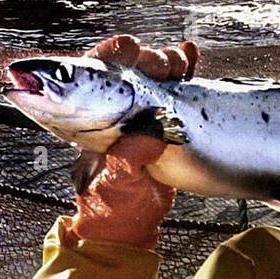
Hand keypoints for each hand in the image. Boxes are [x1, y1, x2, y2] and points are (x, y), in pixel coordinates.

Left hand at [69, 35, 197, 248]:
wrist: (129, 230)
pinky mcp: (162, 125)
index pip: (93, 75)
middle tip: (163, 63)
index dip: (111, 56)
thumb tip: (152, 134)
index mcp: (88, 120)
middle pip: (127, 70)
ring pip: (151, 77)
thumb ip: (129, 158)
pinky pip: (173, 91)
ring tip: (181, 60)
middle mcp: (111, 113)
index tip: (130, 47)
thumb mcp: (116, 185)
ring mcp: (138, 117)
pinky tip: (191, 55)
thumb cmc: (110, 210)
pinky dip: (183, 71)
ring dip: (168, 62)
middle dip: (147, 59)